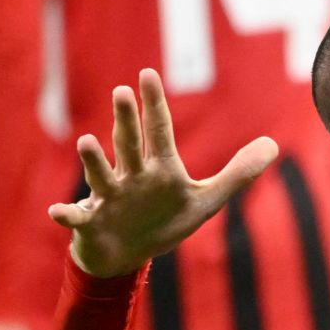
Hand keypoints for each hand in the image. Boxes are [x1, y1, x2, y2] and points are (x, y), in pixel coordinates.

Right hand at [50, 69, 277, 279]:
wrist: (128, 255)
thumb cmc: (164, 220)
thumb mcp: (206, 200)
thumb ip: (238, 173)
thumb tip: (272, 145)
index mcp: (158, 169)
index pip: (158, 131)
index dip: (154, 104)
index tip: (147, 74)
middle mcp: (131, 177)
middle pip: (129, 145)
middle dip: (126, 121)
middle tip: (121, 91)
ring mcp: (109, 199)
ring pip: (101, 176)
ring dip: (94, 161)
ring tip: (86, 142)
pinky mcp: (92, 223)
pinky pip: (76, 218)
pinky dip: (67, 214)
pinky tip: (57, 211)